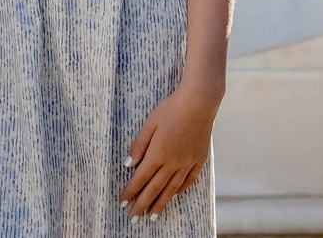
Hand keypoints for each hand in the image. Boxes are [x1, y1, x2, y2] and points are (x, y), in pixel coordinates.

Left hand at [123, 83, 219, 218]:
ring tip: (153, 216)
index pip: (141, 178)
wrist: (199, 103)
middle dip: (142, 204)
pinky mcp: (198, 160)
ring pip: (171, 189)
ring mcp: (187, 163)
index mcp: (158, 154)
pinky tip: (173, 196)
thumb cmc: (171, 109)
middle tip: (133, 218)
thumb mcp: (150, 123)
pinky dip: (179, 190)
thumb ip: (139, 145)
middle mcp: (172, 163)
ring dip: (160, 203)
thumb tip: (129, 164)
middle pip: (155, 189)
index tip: (123, 203)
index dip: (131, 192)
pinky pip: (188, 181)